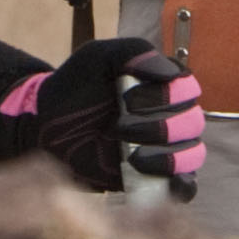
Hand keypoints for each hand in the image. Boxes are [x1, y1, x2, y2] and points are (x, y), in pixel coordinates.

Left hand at [3, 39, 207, 199]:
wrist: (46, 125)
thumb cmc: (75, 87)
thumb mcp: (98, 57)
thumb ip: (133, 52)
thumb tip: (171, 73)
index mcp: (162, 85)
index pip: (188, 89)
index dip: (166, 95)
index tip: (127, 97)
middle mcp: (170, 116)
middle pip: (192, 123)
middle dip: (159, 126)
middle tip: (119, 126)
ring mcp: (164, 148)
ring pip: (192, 154)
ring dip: (164, 155)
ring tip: (130, 155)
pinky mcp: (155, 177)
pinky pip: (186, 186)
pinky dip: (181, 184)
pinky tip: (159, 176)